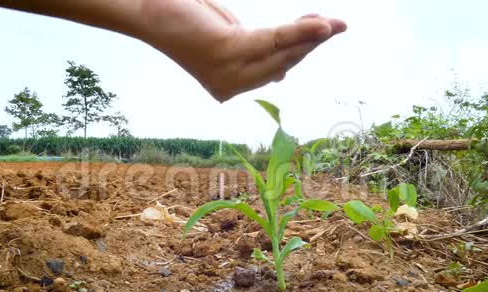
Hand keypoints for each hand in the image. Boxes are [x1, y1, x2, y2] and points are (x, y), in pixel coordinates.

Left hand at [138, 0, 346, 101]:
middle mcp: (231, 86)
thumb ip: (256, 51)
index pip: (276, 68)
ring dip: (312, 37)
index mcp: (231, 85)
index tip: (323, 31)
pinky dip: (299, 32)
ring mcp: (230, 72)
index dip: (303, 50)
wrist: (149, 10)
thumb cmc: (187, 20)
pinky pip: (273, 41)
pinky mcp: (228, 53)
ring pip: (282, 53)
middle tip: (338, 25)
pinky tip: (320, 25)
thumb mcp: (228, 39)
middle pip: (284, 63)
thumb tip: (286, 70)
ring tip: (336, 25)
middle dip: (313, 43)